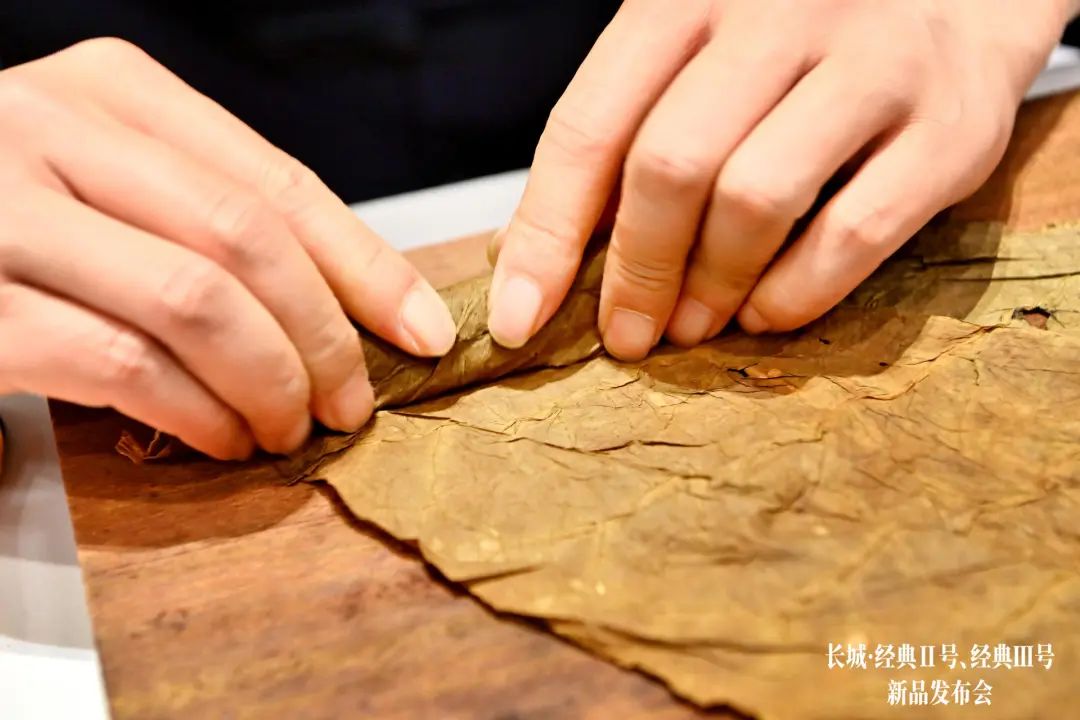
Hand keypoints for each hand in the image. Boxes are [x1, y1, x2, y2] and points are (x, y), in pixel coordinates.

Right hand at [0, 39, 455, 459]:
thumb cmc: (10, 218)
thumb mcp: (112, 182)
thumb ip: (205, 213)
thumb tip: (352, 297)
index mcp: (110, 88)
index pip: (277, 183)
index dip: (368, 268)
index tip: (424, 331)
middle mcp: (48, 126)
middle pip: (246, 239)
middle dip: (325, 336)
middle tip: (355, 400)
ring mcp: (0, 210)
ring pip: (195, 300)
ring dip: (270, 382)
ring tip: (293, 429)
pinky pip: (123, 364)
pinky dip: (195, 413)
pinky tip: (222, 439)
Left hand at [489, 0, 1072, 359]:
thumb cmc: (804, 34)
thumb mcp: (698, 55)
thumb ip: (624, 134)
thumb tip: (533, 253)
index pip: (588, 125)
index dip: (545, 235)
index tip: (520, 316)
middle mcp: (777, 14)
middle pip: (670, 164)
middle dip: (636, 272)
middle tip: (627, 334)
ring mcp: (872, 62)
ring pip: (755, 197)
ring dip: (710, 285)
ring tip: (693, 326)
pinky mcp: (950, 125)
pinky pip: (852, 232)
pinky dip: (795, 293)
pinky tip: (767, 311)